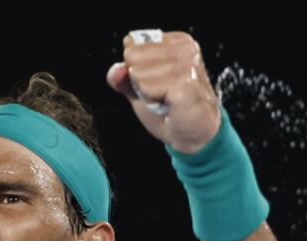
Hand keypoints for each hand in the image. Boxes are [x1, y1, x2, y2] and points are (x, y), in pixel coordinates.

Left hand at [105, 31, 220, 153]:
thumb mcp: (141, 89)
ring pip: (138, 73)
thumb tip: (115, 70)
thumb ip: (124, 77)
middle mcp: (186, 49)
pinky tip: (169, 104)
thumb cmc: (171, 108)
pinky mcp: (185, 84)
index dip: (135, 68)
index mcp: (177, 42)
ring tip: (165, 99)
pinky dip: (151, 101)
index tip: (155, 81)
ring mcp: (188, 66)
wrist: (191, 133)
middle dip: (139, 81)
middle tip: (160, 92)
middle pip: (133, 56)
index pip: (133, 44)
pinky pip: (147, 88)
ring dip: (146, 93)